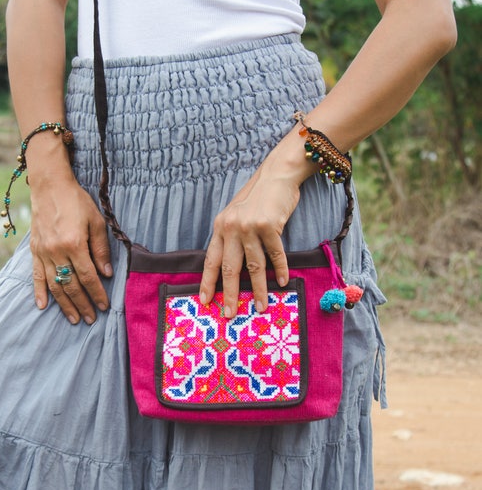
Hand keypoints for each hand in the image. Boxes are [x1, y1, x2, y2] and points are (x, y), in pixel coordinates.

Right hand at [29, 169, 111, 324]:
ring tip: (74, 319)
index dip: (97, 294)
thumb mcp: (96, 222)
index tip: (104, 306)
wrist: (50, 186)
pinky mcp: (34, 251)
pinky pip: (36, 276)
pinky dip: (39, 292)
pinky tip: (42, 306)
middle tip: (92, 319)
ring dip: (65, 304)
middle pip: (71, 285)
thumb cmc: (77, 202)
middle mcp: (56, 251)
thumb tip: (106, 274)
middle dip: (83, 304)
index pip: (88, 277)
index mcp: (74, 244)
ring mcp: (43, 252)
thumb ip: (101, 249)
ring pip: (55, 285)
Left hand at [199, 133, 312, 317]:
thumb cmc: (257, 198)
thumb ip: (231, 238)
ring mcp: (250, 227)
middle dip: (229, 294)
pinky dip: (281, 269)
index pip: (211, 260)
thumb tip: (230, 268)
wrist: (276, 176)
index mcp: (220, 227)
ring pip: (253, 266)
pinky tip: (283, 282)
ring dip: (258, 289)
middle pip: (229, 268)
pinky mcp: (269, 225)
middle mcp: (231, 228)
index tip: (205, 300)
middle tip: (229, 314)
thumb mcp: (236, 216)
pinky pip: (275, 254)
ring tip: (260, 307)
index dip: (207, 282)